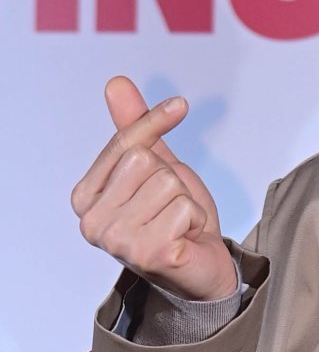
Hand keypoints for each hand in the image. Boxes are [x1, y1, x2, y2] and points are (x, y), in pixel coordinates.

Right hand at [70, 77, 239, 301]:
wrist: (200, 268)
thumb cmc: (173, 219)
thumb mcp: (156, 167)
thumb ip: (136, 130)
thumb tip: (116, 82)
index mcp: (84, 197)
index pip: (124, 142)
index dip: (156, 122)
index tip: (180, 105)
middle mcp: (92, 222)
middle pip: (146, 161)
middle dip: (173, 180)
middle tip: (171, 209)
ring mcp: (117, 241)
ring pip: (168, 183)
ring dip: (186, 202)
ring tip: (178, 225)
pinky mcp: (148, 253)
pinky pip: (185, 208)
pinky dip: (196, 221)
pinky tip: (185, 239)